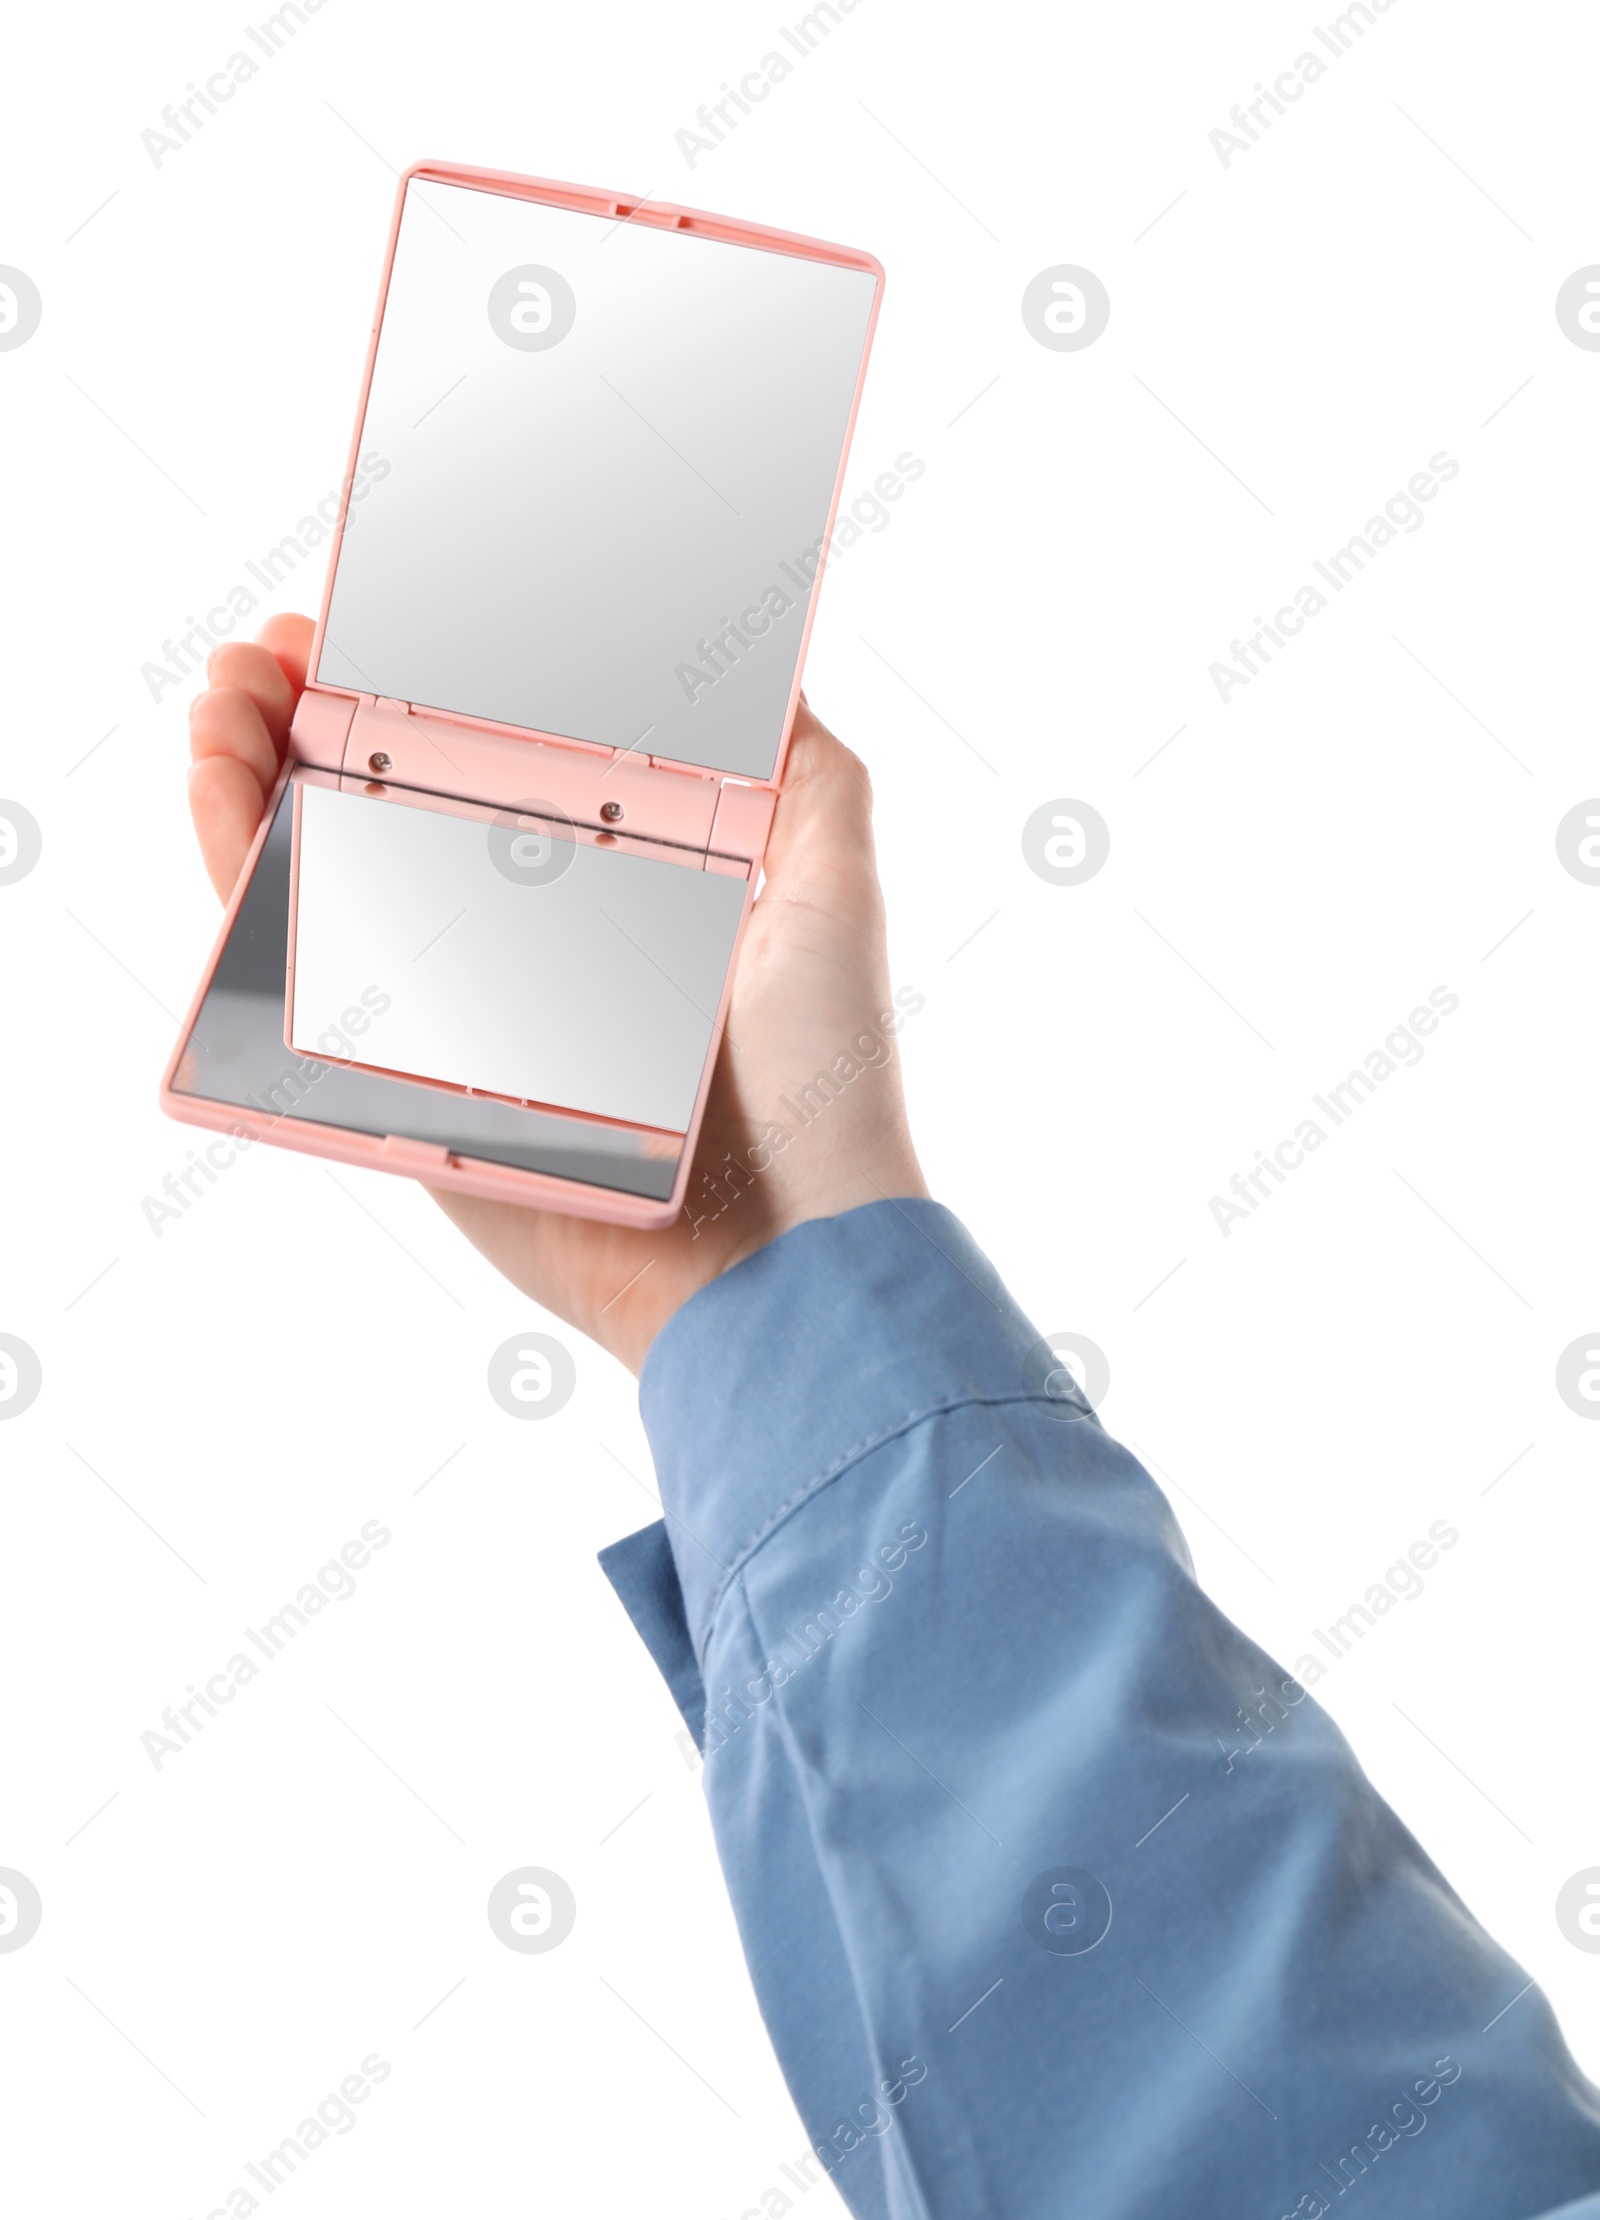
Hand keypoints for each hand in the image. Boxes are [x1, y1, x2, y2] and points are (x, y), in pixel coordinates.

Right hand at [188, 614, 927, 1372]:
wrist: (776, 1252)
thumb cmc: (823, 1081)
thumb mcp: (833, 895)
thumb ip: (809, 783)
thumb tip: (773, 669)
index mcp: (618, 885)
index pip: (501, 763)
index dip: (432, 691)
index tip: (384, 614)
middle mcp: (526, 938)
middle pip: (390, 804)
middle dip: (321, 713)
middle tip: (281, 645)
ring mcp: (453, 1004)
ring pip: (324, 870)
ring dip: (257, 766)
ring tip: (230, 689)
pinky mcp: (395, 1075)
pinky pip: (292, 967)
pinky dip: (236, 867)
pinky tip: (217, 781)